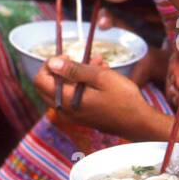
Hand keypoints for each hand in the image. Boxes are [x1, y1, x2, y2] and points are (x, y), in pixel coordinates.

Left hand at [40, 53, 174, 139]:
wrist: (138, 123)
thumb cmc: (123, 99)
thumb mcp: (101, 78)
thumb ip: (75, 70)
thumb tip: (52, 63)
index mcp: (67, 100)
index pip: (40, 80)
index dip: (49, 64)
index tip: (68, 55)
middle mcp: (65, 110)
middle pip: (46, 86)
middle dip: (60, 69)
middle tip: (78, 59)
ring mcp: (73, 115)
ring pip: (61, 90)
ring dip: (74, 75)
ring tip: (98, 62)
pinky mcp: (81, 117)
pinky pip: (72, 97)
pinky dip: (81, 85)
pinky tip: (100, 75)